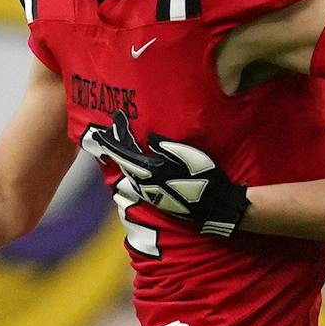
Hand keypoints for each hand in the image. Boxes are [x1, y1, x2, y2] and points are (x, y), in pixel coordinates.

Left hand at [80, 111, 247, 237]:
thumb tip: (150, 139)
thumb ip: (168, 146)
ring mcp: (150, 194)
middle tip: (108, 132)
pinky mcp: (156, 201)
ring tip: (116, 147)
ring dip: (121, 160)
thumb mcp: (191, 155)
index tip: (114, 119)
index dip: (117, 135)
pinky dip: (129, 172)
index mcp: (153, 170)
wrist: (216, 206)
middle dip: (114, 147)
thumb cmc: (207, 178)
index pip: (126, 151)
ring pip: (128, 174)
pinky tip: (130, 169)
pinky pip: (135, 184)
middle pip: (123, 162)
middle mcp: (146, 184)